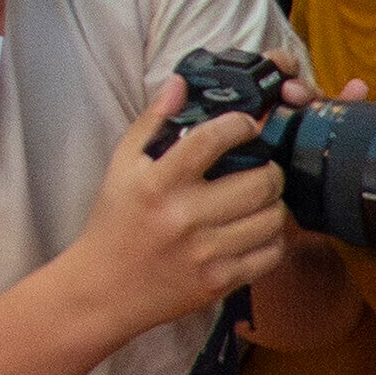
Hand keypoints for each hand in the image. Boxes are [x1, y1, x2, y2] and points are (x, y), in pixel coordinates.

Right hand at [70, 73, 300, 323]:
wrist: (102, 289)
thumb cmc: (114, 224)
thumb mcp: (122, 167)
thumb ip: (152, 122)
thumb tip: (180, 85)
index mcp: (157, 182)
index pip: (212, 139)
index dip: (239, 125)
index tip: (244, 125)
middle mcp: (184, 216)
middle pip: (261, 180)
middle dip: (269, 168)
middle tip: (261, 167)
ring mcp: (205, 253)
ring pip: (273, 218)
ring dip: (273, 205)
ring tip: (258, 201)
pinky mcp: (220, 282)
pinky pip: (271, 254)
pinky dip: (272, 240)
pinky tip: (255, 232)